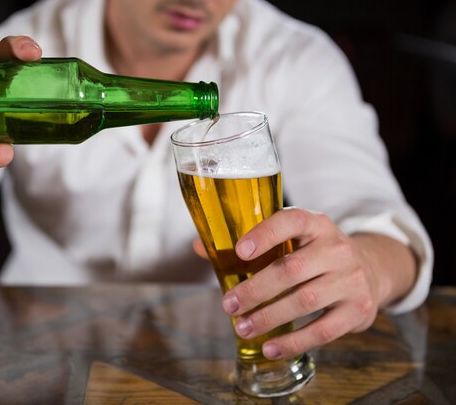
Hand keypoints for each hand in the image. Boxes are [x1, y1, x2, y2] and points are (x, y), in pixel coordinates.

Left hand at [217, 207, 414, 359]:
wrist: (369, 270)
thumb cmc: (314, 254)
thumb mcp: (290, 239)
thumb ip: (247, 244)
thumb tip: (199, 248)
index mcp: (315, 224)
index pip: (290, 221)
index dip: (264, 235)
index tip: (239, 251)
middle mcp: (336, 248)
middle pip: (291, 269)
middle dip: (255, 289)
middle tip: (229, 305)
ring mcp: (351, 279)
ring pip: (304, 300)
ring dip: (269, 317)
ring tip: (242, 328)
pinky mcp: (357, 309)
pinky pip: (323, 330)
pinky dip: (293, 342)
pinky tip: (270, 347)